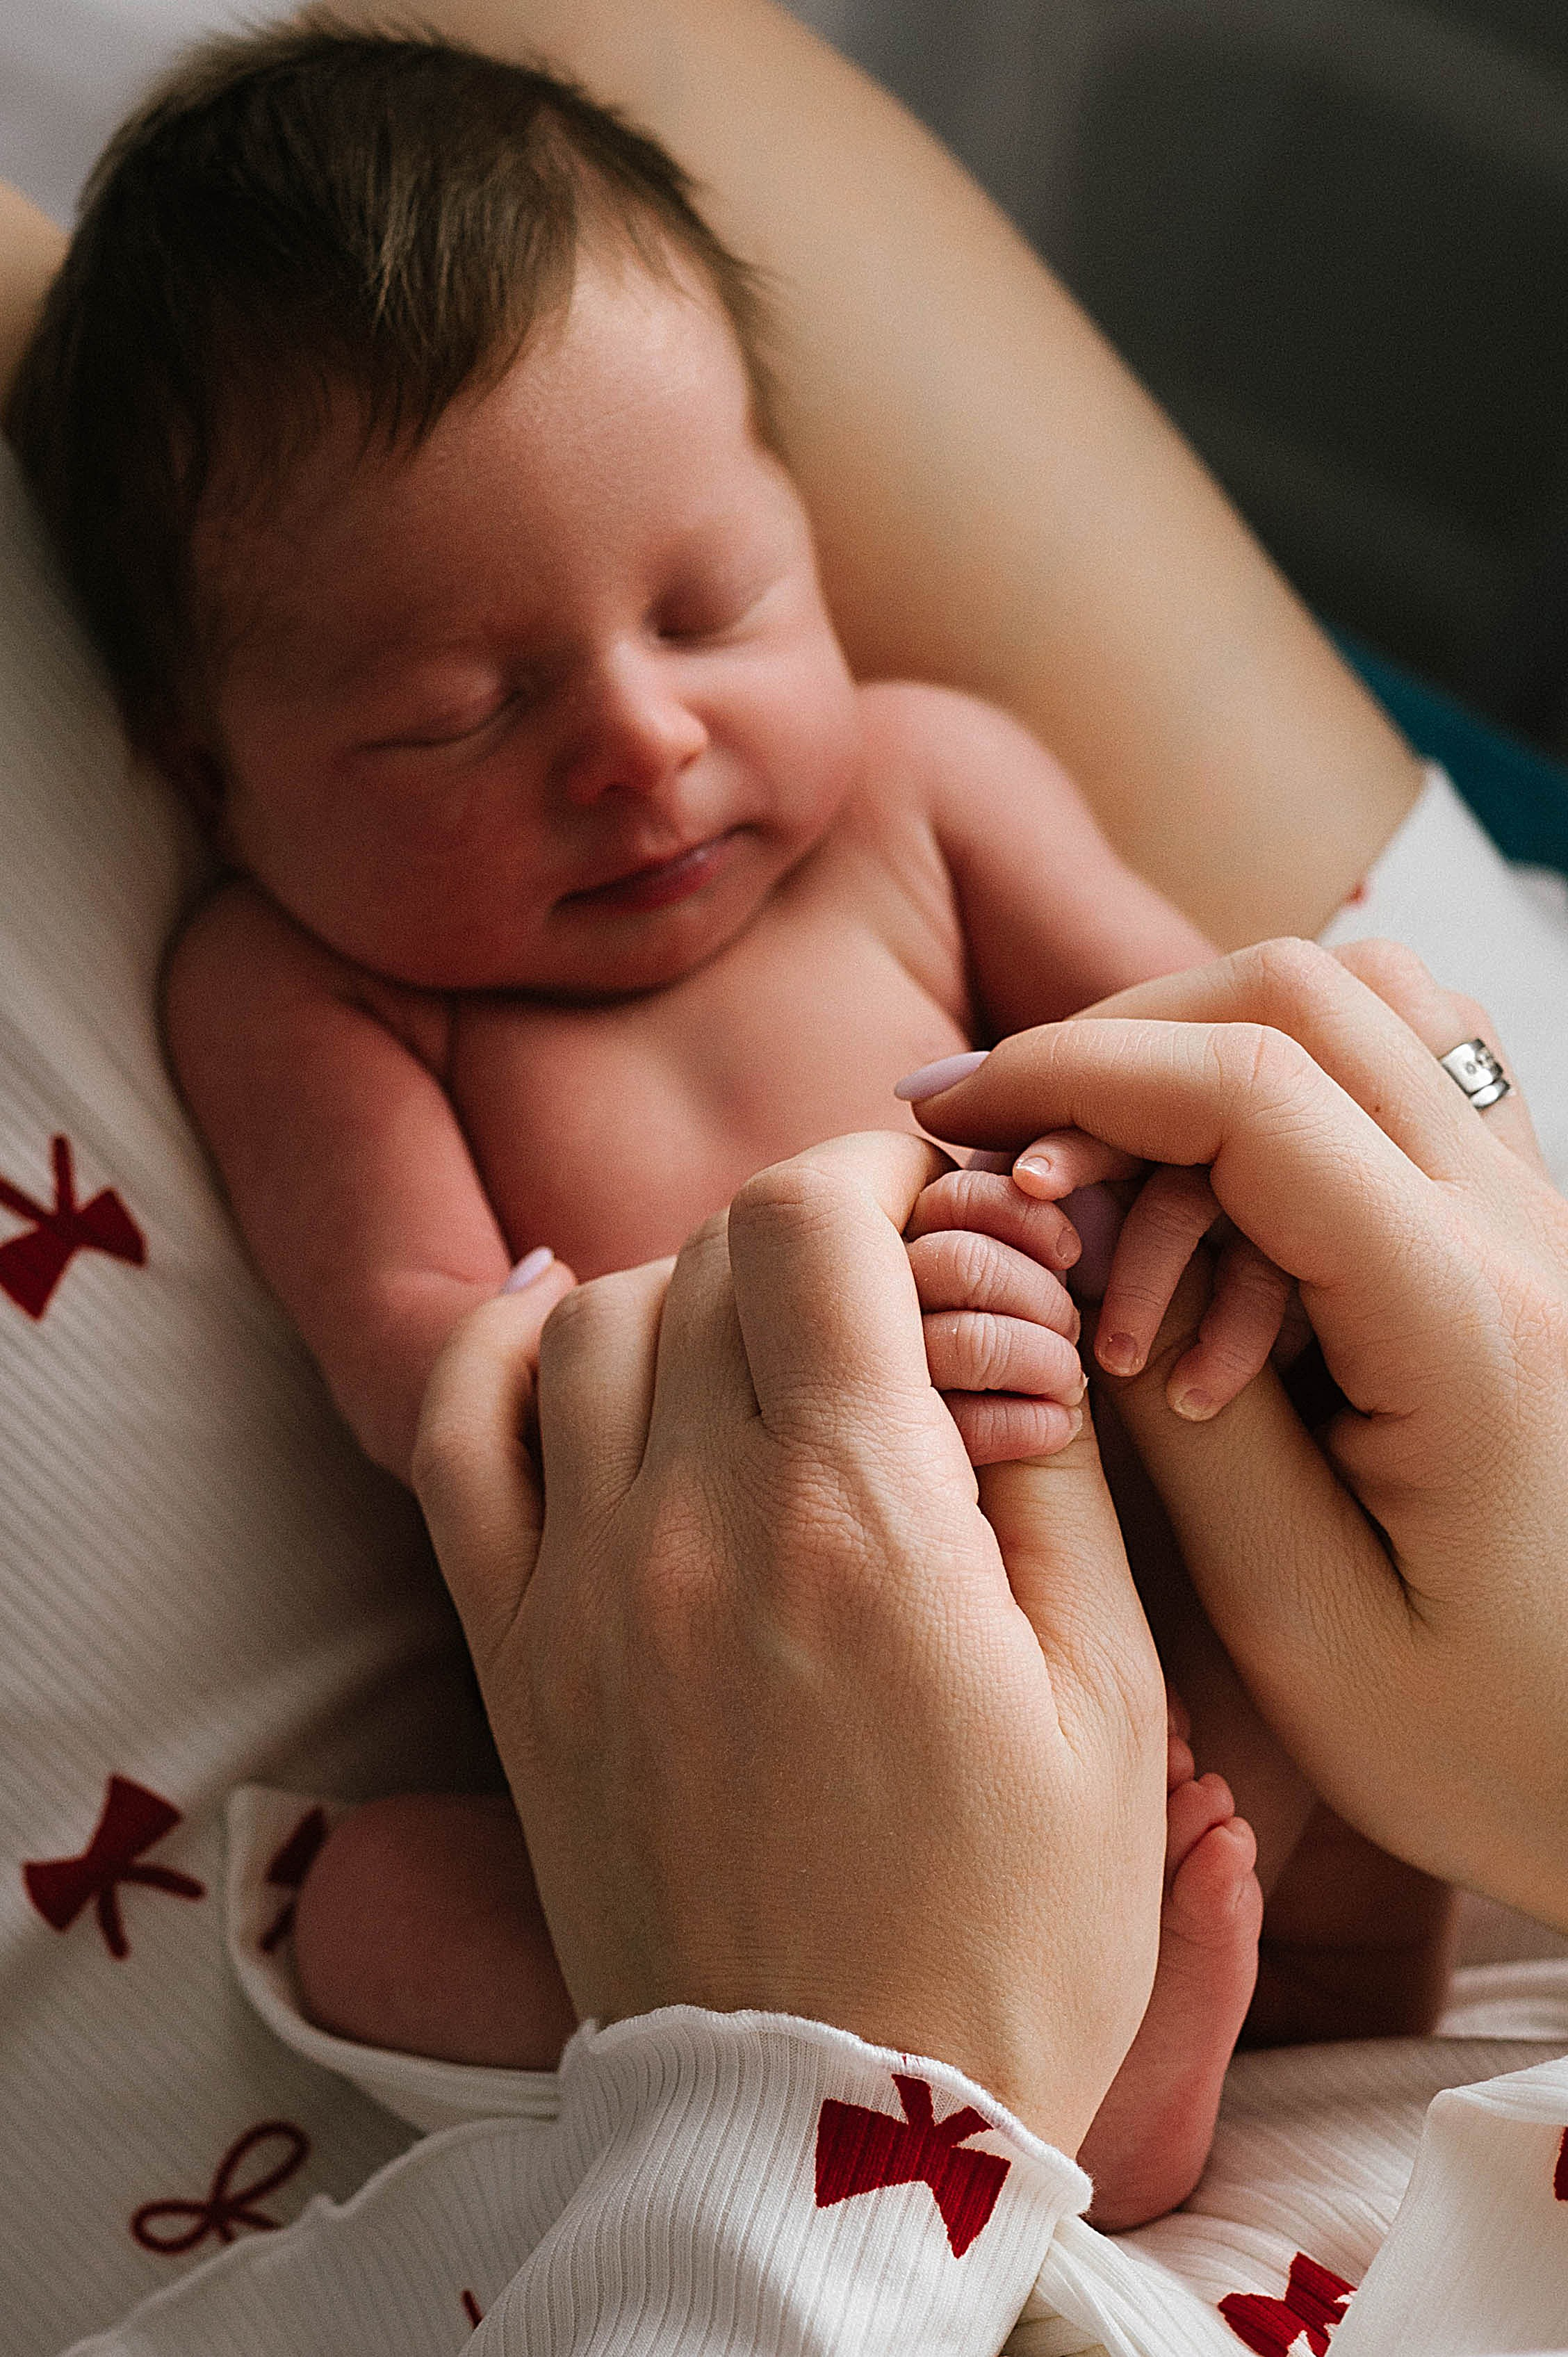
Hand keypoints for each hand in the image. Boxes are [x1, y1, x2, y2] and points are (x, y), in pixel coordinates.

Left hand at [414, 1131, 1167, 2150]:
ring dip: (694, 1288)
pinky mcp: (513, 1658)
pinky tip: (570, 1324)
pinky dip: (505, 1346)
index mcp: (857, 1518)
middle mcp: (690, 1522)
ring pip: (598, 1320)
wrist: (827, 2129)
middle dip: (816, 1231)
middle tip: (890, 1283)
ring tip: (774, 1344)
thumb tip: (1009, 1327)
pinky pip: (455, 1437)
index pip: (812, 1219)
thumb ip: (1059, 1479)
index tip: (931, 1191)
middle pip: (714, 1253)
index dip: (878, 1163)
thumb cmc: (1007, 1934)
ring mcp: (578, 1586)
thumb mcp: (1111, 1702)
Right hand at [902, 938, 1567, 1930]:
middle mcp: (1527, 1235)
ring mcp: (1544, 1221)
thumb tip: (1082, 1262)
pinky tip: (1211, 1190)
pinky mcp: (1531, 1239)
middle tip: (1002, 1163)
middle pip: (1303, 999)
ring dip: (1203, 1057)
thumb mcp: (1299, 1619)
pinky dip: (1285, 1084)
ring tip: (1099, 1182)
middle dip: (1118, 1051)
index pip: (1249, 1095)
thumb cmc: (1492, 1742)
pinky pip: (1411, 1073)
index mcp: (1465, 1328)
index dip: (1073, 1075)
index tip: (954, 1115)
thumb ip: (1177, 1422)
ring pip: (1365, 1007)